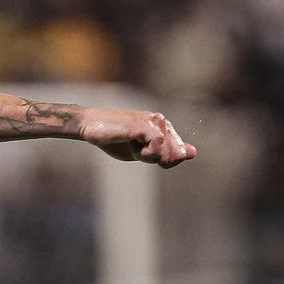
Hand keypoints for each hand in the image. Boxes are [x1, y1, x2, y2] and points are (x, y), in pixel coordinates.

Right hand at [76, 108, 196, 167]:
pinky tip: (131, 143)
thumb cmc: (114, 139)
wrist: (90, 126)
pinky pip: (156, 144)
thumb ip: (166, 154)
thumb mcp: (142, 152)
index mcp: (162, 127)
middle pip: (173, 154)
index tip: (143, 154)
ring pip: (165, 151)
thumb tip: (193, 153)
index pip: (178, 152)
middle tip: (137, 150)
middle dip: (156, 160)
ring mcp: (153, 122)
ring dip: (148, 156)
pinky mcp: (144, 124)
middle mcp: (161, 121)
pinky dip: (143, 151)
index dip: (165, 161)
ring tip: (131, 145)